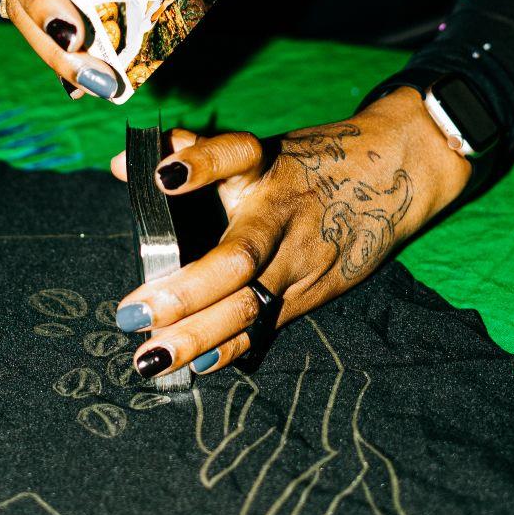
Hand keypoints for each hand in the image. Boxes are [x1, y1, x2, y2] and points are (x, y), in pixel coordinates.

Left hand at [109, 88, 471, 376]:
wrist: (392, 172)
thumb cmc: (302, 162)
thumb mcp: (258, 148)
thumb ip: (191, 153)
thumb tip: (121, 165)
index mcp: (263, 167)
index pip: (233, 154)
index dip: (200, 163)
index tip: (162, 177)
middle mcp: (281, 214)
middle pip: (237, 256)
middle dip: (185, 291)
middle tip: (132, 314)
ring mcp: (299, 259)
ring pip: (249, 304)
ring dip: (198, 335)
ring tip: (150, 356)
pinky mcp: (312, 292)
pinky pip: (265, 326)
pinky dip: (231, 349)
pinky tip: (198, 366)